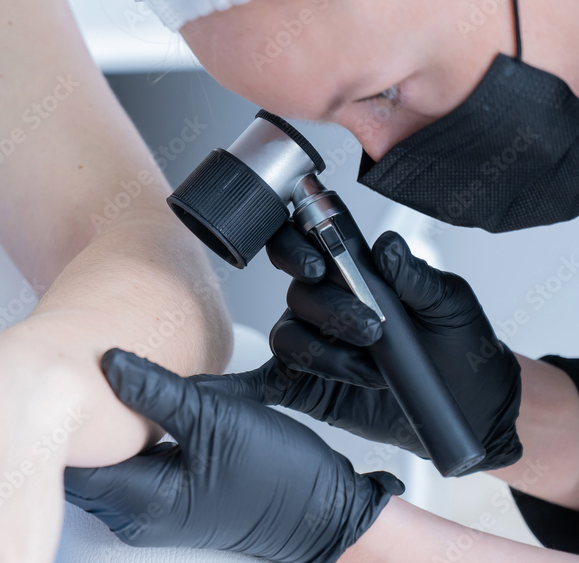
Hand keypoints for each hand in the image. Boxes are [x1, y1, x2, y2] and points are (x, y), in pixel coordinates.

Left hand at [64, 349, 402, 562]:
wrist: (322, 511)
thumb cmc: (280, 477)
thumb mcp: (216, 418)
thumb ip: (156, 391)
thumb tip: (108, 362)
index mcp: (143, 499)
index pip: (68, 463)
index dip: (50, 418)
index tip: (41, 376)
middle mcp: (136, 514)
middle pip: (74, 468)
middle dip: (62, 422)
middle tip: (51, 372)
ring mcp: (148, 510)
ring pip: (96, 467)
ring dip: (86, 430)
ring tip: (79, 384)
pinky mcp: (163, 499)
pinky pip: (121, 467)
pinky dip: (111, 438)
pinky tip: (115, 408)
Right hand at [214, 227, 521, 470]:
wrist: (472, 407)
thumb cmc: (458, 348)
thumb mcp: (450, 305)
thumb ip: (417, 277)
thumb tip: (388, 246)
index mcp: (355, 274)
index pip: (306, 242)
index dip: (296, 246)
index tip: (318, 265)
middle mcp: (326, 304)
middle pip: (298, 293)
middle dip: (329, 309)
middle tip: (368, 328)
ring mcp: (315, 344)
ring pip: (289, 336)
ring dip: (326, 353)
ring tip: (369, 369)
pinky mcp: (308, 385)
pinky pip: (275, 378)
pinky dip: (260, 383)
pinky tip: (276, 387)